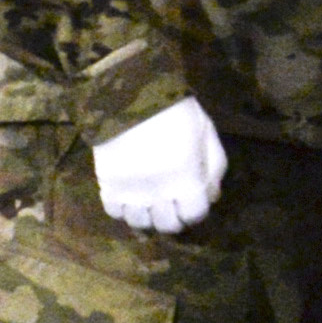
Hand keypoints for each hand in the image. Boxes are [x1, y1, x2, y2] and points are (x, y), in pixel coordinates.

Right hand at [91, 98, 227, 236]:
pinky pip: (113, 211)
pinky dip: (121, 208)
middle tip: (169, 205)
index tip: (190, 203)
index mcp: (189, 182)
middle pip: (167, 225)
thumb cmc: (177, 113)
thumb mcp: (207, 137)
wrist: (131, 97)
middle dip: (172, 218)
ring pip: (139, 222)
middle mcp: (160, 194)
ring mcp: (132, 191)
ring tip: (148, 202)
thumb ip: (214, 169)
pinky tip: (127, 195)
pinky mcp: (107, 184)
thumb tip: (212, 197)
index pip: (194, 216)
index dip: (193, 212)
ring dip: (146, 216)